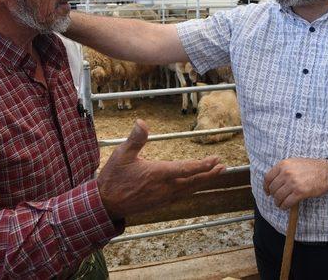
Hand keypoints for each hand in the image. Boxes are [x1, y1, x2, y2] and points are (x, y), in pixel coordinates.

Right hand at [97, 119, 224, 219]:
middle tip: (223, 166)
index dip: (202, 165)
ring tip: (217, 173)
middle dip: (209, 173)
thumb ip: (135, 139)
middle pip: (193, 181)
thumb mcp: (121, 154)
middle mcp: (164, 187)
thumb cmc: (113, 178)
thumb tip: (142, 122)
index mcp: (157, 174)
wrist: (105, 204)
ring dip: (204, 180)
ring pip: (190, 189)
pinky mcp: (161, 202)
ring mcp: (163, 197)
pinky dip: (193, 188)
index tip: (215, 160)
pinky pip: (182, 195)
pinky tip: (196, 184)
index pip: (185, 169)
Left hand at [263, 158, 327, 208]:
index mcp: (283, 164)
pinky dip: (284, 206)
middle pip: (273, 188)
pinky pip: (287, 202)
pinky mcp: (300, 192)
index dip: (266, 187)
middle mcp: (286, 173)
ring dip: (278, 202)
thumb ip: (283, 170)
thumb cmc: (311, 167)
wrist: (327, 171)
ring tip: (281, 204)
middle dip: (274, 196)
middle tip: (277, 199)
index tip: (267, 192)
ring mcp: (292, 183)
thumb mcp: (294, 163)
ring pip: (278, 196)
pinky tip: (285, 206)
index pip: (268, 178)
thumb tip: (274, 181)